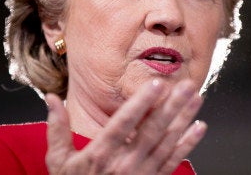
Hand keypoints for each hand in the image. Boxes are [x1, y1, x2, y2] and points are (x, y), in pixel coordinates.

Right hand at [45, 79, 206, 174]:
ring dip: (183, 119)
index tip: (156, 85)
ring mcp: (140, 174)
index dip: (141, 103)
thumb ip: (57, 128)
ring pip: (167, 143)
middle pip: (152, 131)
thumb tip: (51, 99)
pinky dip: (188, 144)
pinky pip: (173, 162)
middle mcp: (124, 164)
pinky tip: (199, 128)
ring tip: (196, 99)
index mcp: (100, 154)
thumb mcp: (58, 161)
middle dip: (171, 106)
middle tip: (187, 85)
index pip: (124, 123)